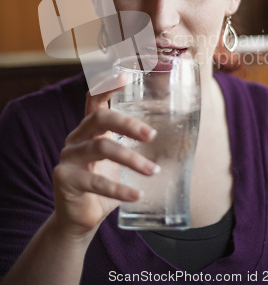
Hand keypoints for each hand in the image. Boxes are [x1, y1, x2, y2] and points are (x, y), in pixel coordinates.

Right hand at [52, 75, 157, 239]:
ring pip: (101, 148)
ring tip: (153, 171)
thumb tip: (175, 130)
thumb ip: (131, 144)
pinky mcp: (65, 179)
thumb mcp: (117, 159)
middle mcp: (75, 138)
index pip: (94, 99)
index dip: (107, 85)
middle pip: (99, 119)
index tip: (126, 75)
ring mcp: (68, 157)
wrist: (80, 218)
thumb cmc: (103, 182)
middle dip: (128, 124)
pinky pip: (96, 182)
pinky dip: (119, 189)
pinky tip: (137, 195)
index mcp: (89, 129)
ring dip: (131, 159)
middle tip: (151, 135)